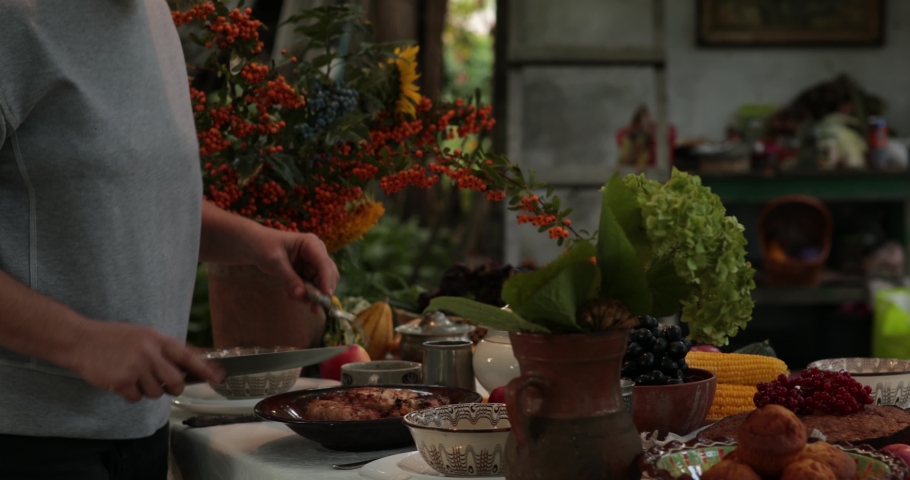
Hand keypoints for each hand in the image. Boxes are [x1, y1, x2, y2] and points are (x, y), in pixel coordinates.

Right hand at [70, 320, 223, 401]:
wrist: (80, 340)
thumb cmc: (114, 338)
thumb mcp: (143, 335)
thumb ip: (164, 349)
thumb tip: (188, 364)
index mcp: (157, 339)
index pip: (188, 357)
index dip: (204, 369)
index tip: (218, 379)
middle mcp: (149, 353)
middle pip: (176, 382)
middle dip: (173, 388)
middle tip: (165, 385)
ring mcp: (135, 368)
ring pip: (156, 393)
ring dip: (148, 390)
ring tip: (134, 377)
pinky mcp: (121, 382)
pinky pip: (136, 399)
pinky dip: (130, 395)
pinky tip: (121, 382)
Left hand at [249, 228, 339, 299]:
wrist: (255, 246)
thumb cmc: (264, 247)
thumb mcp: (275, 262)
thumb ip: (289, 278)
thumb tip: (302, 295)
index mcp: (311, 244)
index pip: (324, 263)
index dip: (327, 281)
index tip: (325, 297)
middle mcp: (317, 253)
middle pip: (329, 275)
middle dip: (321, 292)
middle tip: (313, 308)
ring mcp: (313, 263)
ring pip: (321, 284)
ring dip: (309, 295)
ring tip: (291, 296)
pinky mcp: (308, 272)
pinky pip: (312, 287)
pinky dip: (303, 293)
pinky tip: (289, 293)